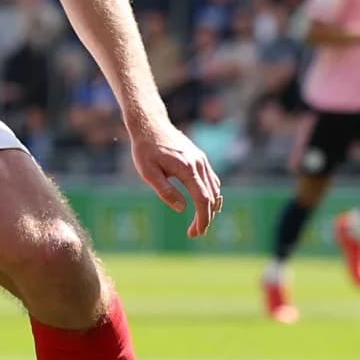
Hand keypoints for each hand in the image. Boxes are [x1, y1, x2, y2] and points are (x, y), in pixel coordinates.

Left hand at [129, 117, 223, 237]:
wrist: (150, 124)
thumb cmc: (145, 149)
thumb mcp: (148, 172)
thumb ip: (165, 190)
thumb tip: (182, 208)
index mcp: (187, 168)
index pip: (202, 199)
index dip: (203, 218)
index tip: (197, 233)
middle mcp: (199, 164)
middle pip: (211, 197)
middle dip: (206, 218)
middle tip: (194, 234)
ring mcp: (202, 160)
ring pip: (215, 189)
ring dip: (210, 208)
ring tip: (199, 223)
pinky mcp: (200, 158)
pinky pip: (212, 180)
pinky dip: (212, 195)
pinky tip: (205, 204)